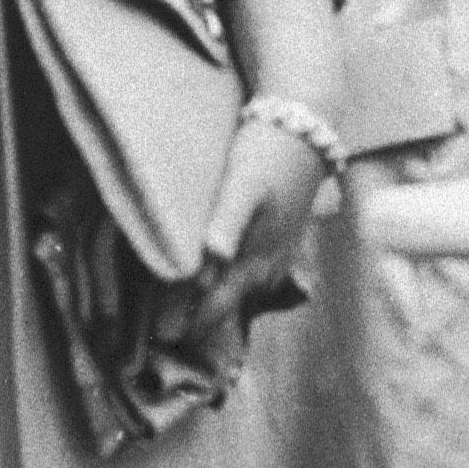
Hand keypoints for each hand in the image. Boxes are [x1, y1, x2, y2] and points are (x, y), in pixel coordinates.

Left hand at [176, 103, 334, 342]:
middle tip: (167, 337)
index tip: (160, 338)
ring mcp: (280, 255)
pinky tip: (230, 284)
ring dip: (219, 306)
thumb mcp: (243, 184)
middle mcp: (269, 264)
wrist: (307, 128)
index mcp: (255, 256)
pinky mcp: (284, 240)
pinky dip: (237, 287)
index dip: (187, 321)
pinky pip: (258, 279)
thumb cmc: (267, 152)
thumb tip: (212, 262)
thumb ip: (227, 223)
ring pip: (245, 294)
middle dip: (199, 321)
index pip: (215, 303)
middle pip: (229, 304)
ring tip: (193, 317)